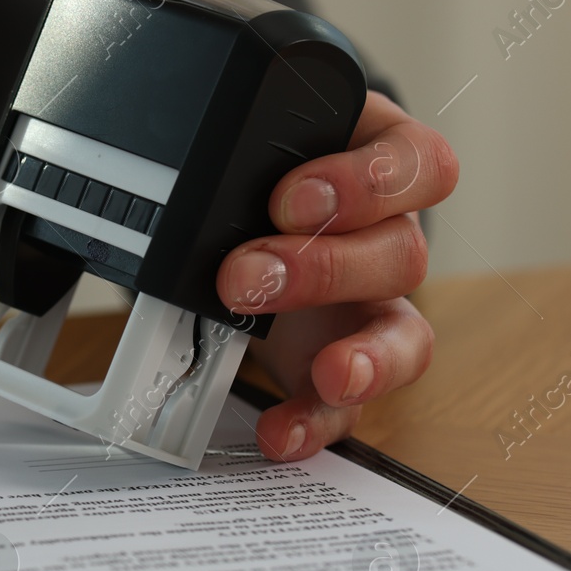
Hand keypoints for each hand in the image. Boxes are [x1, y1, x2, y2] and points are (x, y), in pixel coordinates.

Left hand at [217, 91, 456, 459]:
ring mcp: (369, 305)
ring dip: (364, 359)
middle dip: (324, 269)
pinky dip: (315, 422)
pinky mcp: (337, 362)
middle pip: (402, 253)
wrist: (233, 201)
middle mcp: (384, 234)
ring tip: (329, 375)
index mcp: (375, 162)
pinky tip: (280, 434)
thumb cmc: (256, 163)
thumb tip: (153, 151)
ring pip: (405, 335)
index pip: (417, 164)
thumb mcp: (252, 136)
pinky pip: (346, 403)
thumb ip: (232, 145)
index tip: (291, 199)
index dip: (366, 184)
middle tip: (247, 276)